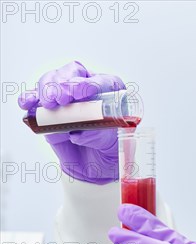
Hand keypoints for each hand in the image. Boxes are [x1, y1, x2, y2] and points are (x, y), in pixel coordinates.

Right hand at [18, 61, 124, 183]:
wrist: (95, 162)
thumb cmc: (107, 148)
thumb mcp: (110, 143)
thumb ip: (97, 135)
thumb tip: (78, 133)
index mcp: (111, 94)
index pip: (102, 81)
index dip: (90, 84)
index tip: (81, 92)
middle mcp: (87, 89)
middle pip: (72, 73)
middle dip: (64, 84)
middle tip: (60, 99)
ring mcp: (65, 97)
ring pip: (51, 81)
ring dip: (46, 89)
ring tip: (47, 104)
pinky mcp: (47, 109)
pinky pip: (35, 98)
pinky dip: (29, 98)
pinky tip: (27, 103)